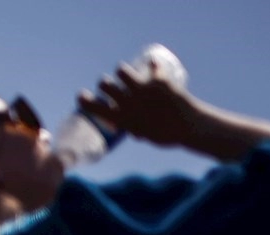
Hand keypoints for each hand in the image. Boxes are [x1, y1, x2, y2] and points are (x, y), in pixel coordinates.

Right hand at [79, 62, 198, 148]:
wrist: (188, 127)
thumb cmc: (165, 135)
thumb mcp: (143, 134)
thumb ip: (135, 127)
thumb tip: (133, 129)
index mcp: (122, 118)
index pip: (95, 107)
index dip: (84, 100)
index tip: (81, 96)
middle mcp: (128, 101)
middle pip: (106, 84)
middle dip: (105, 83)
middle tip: (108, 84)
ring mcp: (142, 89)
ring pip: (122, 71)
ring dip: (122, 71)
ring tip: (123, 72)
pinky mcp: (158, 80)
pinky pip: (153, 66)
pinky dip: (153, 65)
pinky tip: (152, 63)